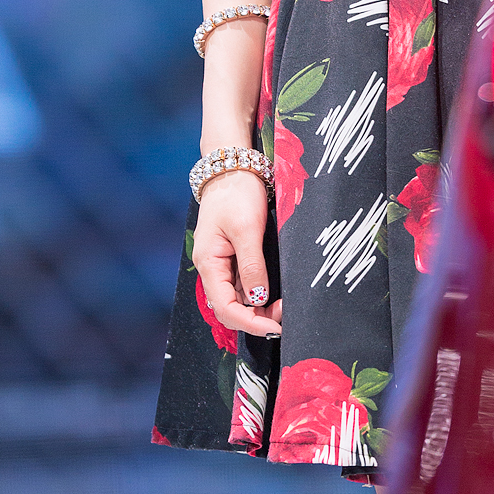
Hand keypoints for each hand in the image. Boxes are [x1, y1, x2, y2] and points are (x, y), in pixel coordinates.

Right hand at [192, 168, 281, 339]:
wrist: (233, 167)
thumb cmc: (237, 193)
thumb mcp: (247, 228)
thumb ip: (252, 265)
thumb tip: (258, 299)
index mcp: (209, 263)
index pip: (225, 307)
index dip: (249, 322)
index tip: (274, 327)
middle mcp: (213, 268)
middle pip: (230, 307)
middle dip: (256, 318)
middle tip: (284, 316)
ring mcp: (222, 263)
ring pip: (238, 298)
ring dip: (259, 308)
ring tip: (284, 305)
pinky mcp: (233, 256)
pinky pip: (244, 284)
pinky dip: (259, 293)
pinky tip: (276, 292)